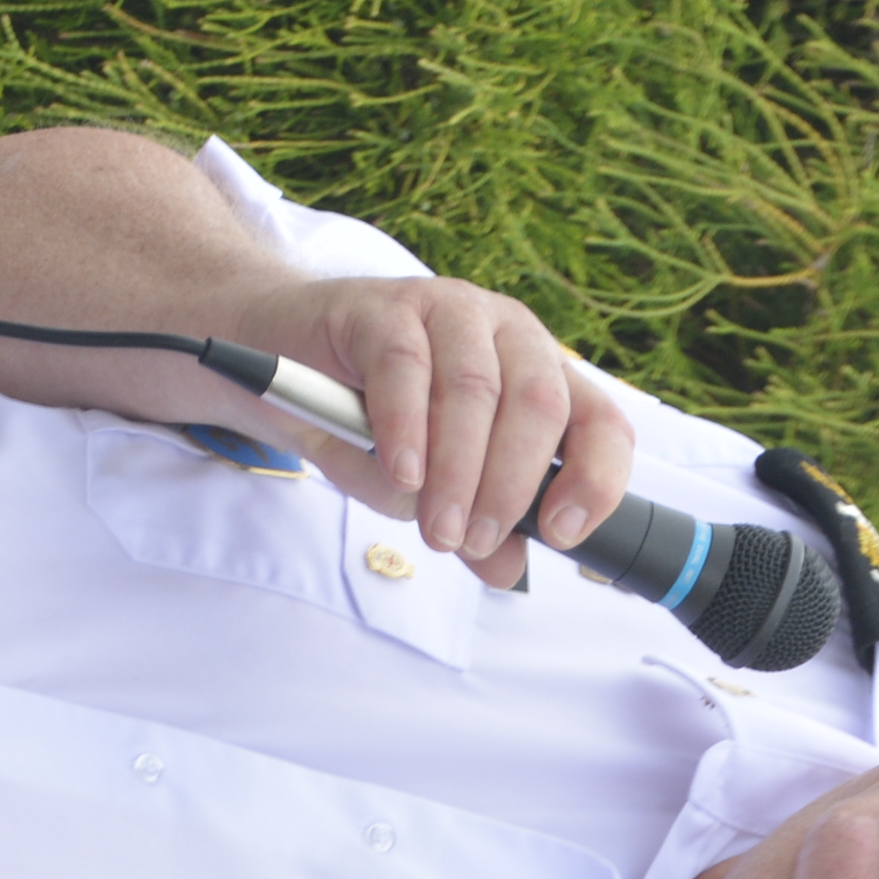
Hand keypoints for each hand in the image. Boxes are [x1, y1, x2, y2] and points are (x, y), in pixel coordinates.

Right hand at [230, 273, 636, 588]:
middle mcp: (508, 335)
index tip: (561, 534)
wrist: (279, 360)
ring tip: (436, 526)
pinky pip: (406, 367)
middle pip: (537, 404)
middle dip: (510, 485)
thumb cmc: (364, 420)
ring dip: (458, 469)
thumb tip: (505, 569)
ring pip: (474, 388)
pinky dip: (407, 428)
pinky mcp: (386, 309)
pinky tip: (402, 472)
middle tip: (472, 540)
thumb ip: (468, 522)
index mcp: (538, 376)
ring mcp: (450, 311)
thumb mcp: (425, 484)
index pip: (600, 422)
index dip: (595, 478)